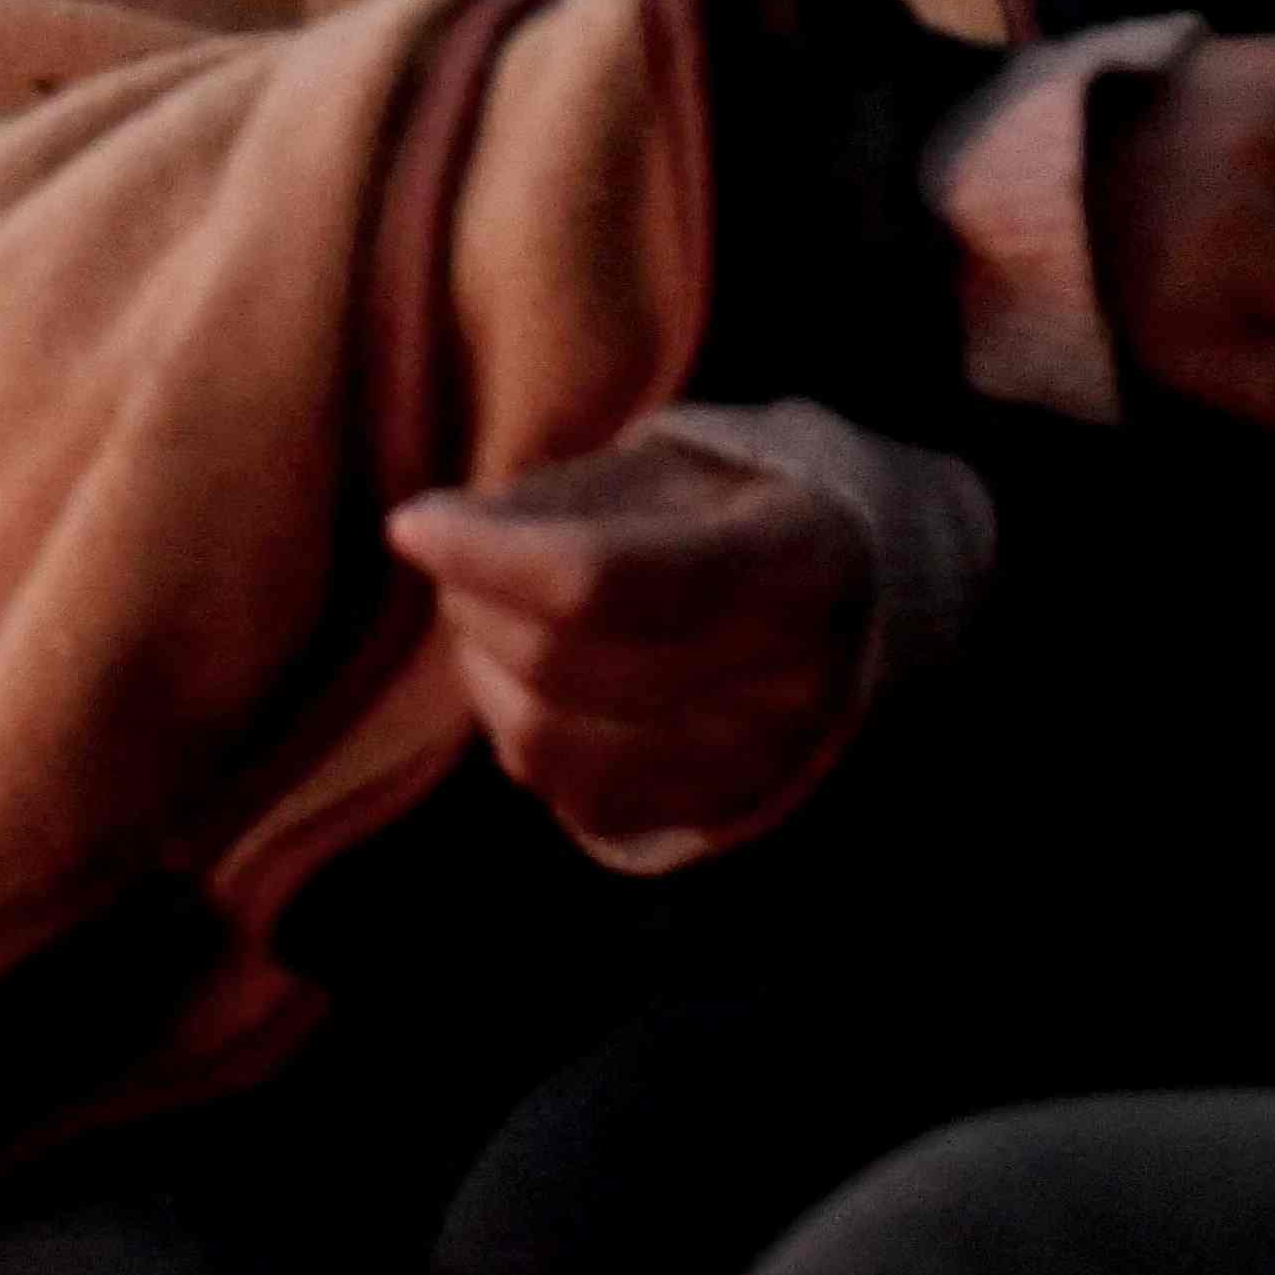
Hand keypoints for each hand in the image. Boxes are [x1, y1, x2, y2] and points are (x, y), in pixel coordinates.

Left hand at [387, 429, 876, 859]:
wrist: (862, 598)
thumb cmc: (739, 510)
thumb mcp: (676, 463)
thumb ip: (566, 496)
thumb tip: (439, 533)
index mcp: (791, 562)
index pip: (603, 579)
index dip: (488, 556)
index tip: (412, 522)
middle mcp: (793, 678)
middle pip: (563, 665)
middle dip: (472, 603)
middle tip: (454, 555)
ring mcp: (762, 761)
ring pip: (550, 742)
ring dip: (482, 671)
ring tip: (486, 613)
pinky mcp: (720, 811)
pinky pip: (572, 795)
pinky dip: (521, 734)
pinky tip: (527, 679)